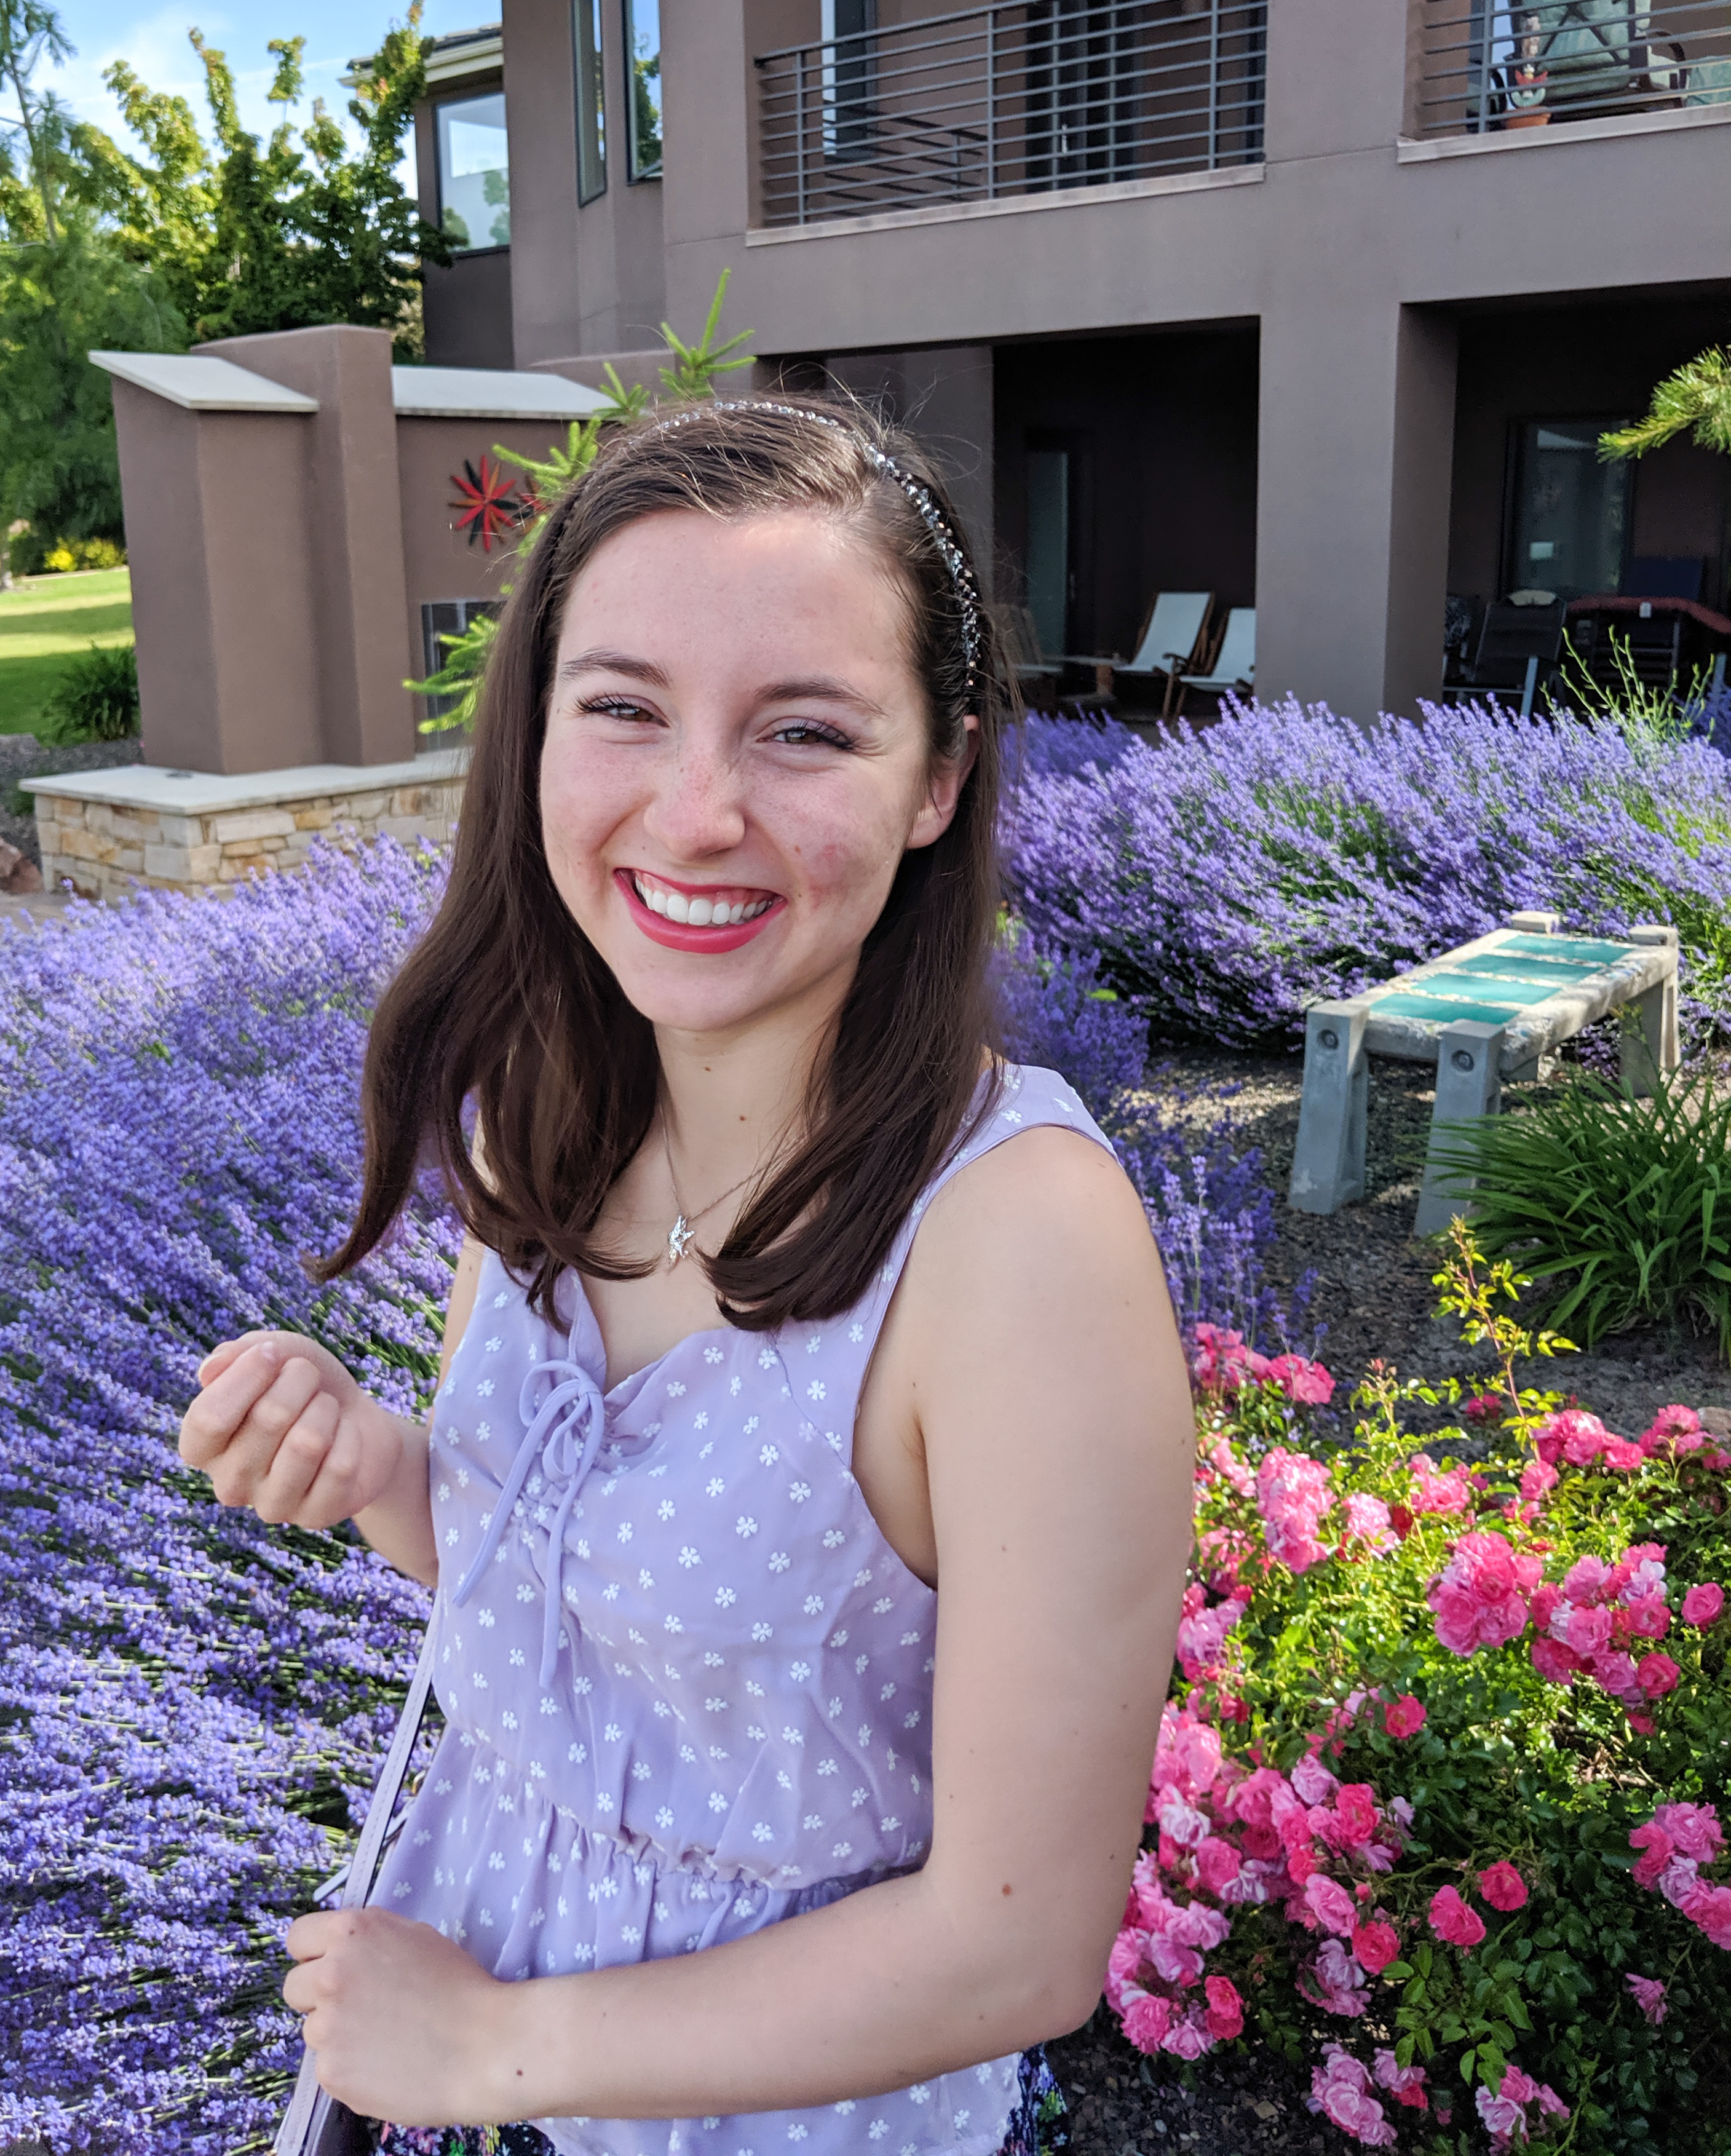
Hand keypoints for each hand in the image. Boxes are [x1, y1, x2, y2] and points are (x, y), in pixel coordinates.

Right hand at [180, 1332, 401, 1529]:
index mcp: (203, 1447)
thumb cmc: (303, 1385)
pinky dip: (351, 1435)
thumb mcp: (273, 1353)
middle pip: (268, 1420)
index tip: (271, 1353)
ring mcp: (271, 1506)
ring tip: (326, 1408)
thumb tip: (210, 1370)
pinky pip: (340, 1466)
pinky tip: (345, 1436)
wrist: (357, 1419)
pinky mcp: (314, 1517)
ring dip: (326, 1409)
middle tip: (308, 1378)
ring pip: (308, 1443)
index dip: (246, 1375)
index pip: (209, 1418)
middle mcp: (229, 1484)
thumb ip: (236, 1354)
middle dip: (300, 1381)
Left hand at [284, 1906, 512, 2124]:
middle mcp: (331, 1975)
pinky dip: (353, 2067)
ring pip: (315, 2029)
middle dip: (320, 1996)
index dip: (314, 1954)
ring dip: (340, 2034)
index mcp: (353, 1933)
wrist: (484, 2047)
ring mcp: (327, 2027)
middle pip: (295, 1987)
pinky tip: (388, 2064)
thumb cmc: (460, 1987)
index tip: (330, 1967)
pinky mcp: (331, 2073)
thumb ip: (369, 1941)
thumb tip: (343, 1952)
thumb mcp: (416, 1938)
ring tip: (387, 2038)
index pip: (298, 1937)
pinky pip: (330, 2066)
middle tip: (361, 2007)